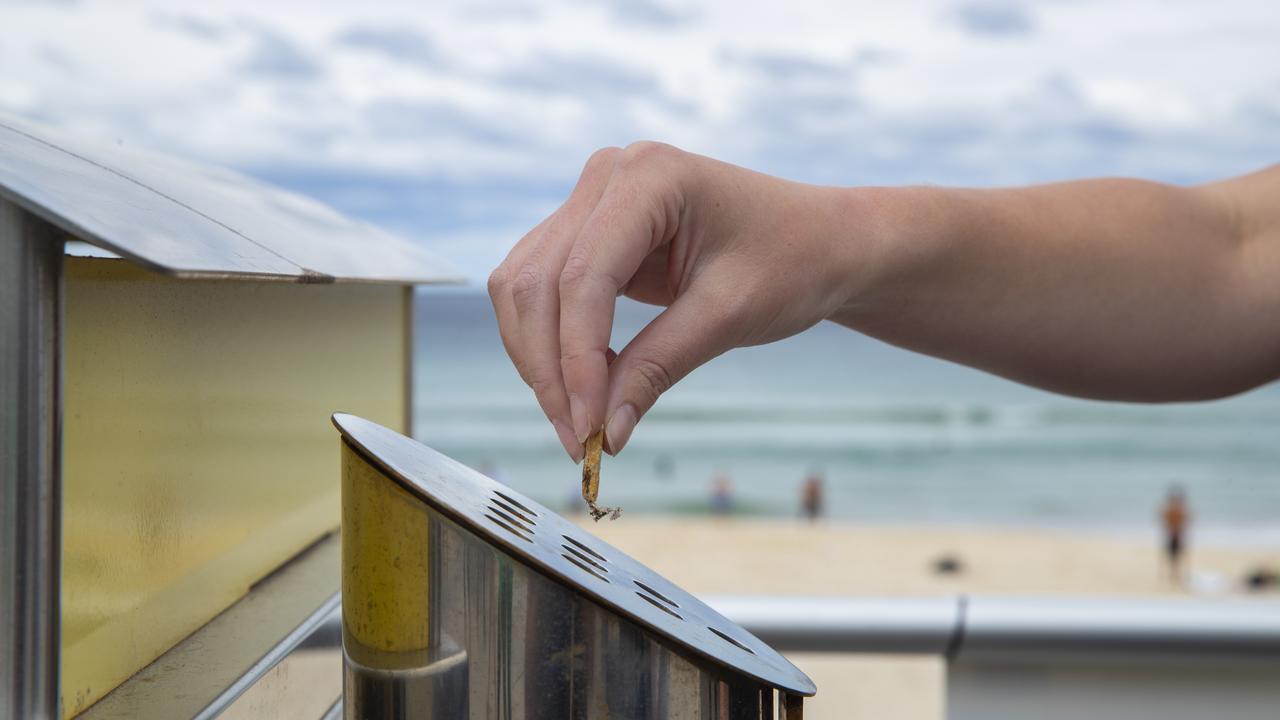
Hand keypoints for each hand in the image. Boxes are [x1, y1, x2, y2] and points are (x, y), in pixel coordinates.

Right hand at [488, 142, 861, 459]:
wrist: (822, 240)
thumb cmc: (793, 261)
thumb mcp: (729, 317)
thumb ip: (658, 367)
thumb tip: (604, 432)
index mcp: (650, 176)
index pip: (584, 276)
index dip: (576, 358)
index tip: (588, 426)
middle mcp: (608, 175)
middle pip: (538, 281)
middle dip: (549, 367)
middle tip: (578, 439)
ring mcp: (593, 199)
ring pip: (525, 287)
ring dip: (539, 360)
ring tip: (579, 423)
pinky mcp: (589, 231)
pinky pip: (542, 289)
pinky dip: (550, 343)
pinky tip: (582, 388)